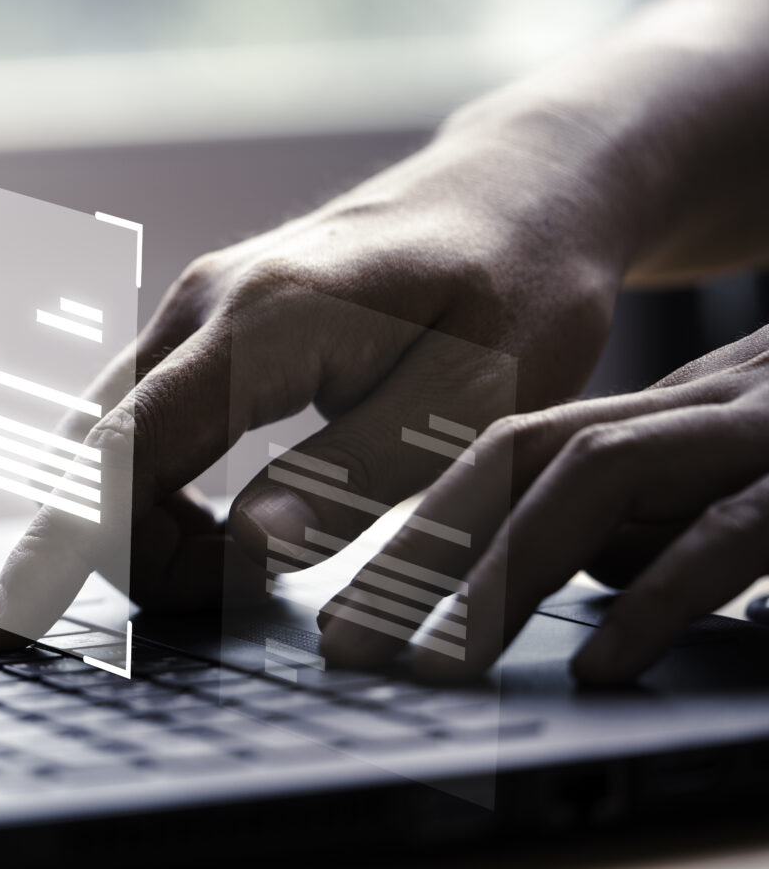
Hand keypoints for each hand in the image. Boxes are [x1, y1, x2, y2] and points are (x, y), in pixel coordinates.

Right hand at [0, 108, 641, 650]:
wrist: (508, 194)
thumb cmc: (513, 294)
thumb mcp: (472, 402)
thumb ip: (357, 475)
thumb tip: (248, 550)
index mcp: (265, 323)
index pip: (127, 451)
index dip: (62, 543)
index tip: (5, 625)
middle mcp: (199, 304)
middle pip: (91, 453)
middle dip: (122, 552)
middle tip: (237, 599)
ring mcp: (188, 308)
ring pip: (99, 440)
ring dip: (135, 526)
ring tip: (236, 569)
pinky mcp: (196, 326)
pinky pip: (129, 422)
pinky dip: (144, 493)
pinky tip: (212, 525)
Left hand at [318, 324, 768, 684]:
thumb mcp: (744, 472)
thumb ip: (660, 510)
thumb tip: (589, 567)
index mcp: (670, 408)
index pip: (512, 450)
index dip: (420, 526)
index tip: (348, 610)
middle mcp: (700, 403)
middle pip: (521, 454)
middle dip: (419, 550)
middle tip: (344, 645)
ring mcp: (759, 430)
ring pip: (596, 472)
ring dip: (503, 569)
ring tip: (440, 665)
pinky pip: (729, 528)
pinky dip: (659, 597)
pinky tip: (599, 667)